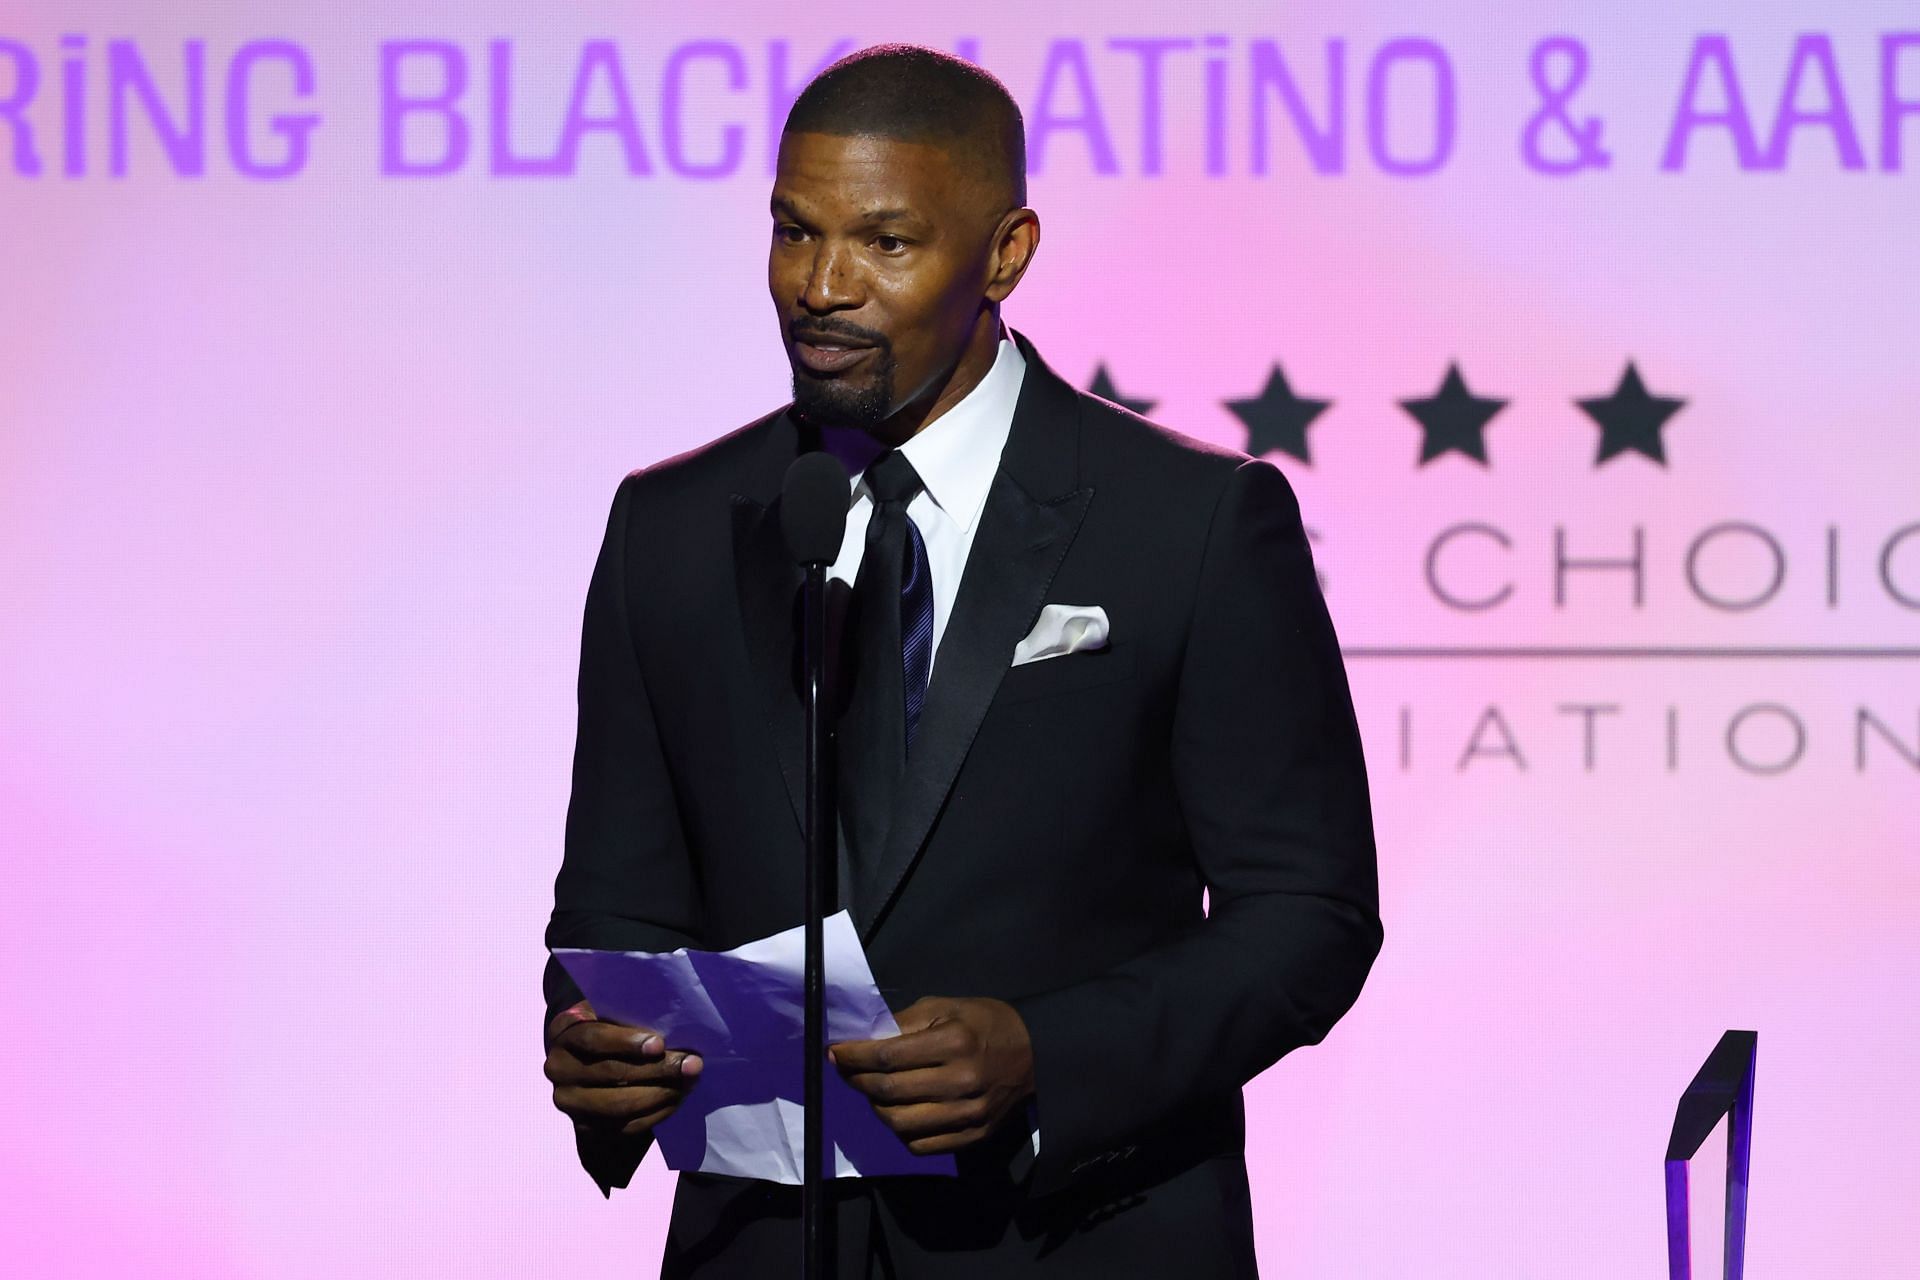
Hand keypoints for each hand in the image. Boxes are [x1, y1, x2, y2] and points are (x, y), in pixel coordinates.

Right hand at [544, 1002, 703, 1138]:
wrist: (594, 1062)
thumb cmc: (612, 1029)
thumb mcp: (613, 1015)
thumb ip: (632, 1016)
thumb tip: (676, 1024)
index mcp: (564, 1032)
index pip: (594, 1038)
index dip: (627, 1042)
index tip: (659, 1044)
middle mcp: (558, 1068)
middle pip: (611, 1073)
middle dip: (657, 1070)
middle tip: (692, 1064)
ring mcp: (570, 1101)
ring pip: (619, 1105)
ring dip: (661, 1094)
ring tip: (689, 1083)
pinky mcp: (586, 1126)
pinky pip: (625, 1126)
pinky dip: (656, 1113)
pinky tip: (677, 1099)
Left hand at [829, 996, 1034, 1155]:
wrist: (1034, 1053)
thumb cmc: (984, 1023)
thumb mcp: (946, 1007)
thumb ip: (904, 1024)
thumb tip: (864, 1041)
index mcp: (954, 1042)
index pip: (887, 1056)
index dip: (853, 1056)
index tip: (835, 1051)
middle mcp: (960, 1081)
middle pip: (888, 1092)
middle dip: (857, 1080)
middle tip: (847, 1070)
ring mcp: (967, 1114)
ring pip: (899, 1123)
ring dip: (874, 1107)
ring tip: (872, 1091)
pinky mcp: (972, 1136)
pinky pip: (920, 1145)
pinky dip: (899, 1131)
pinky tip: (898, 1111)